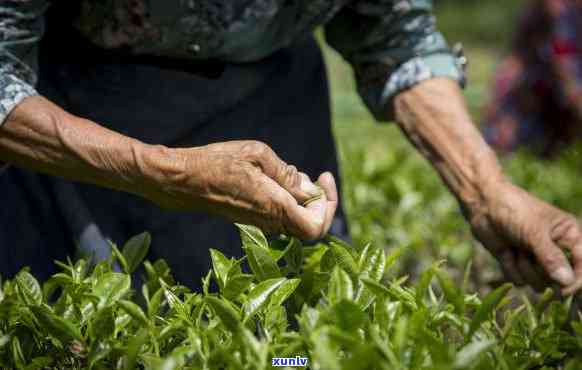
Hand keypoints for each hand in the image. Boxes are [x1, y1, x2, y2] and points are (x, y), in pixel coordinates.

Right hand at [144, 140, 337, 240]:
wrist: (180, 181)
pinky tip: (276, 178)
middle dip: (320, 201)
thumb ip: (287, 175)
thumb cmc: (216, 162)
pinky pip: (279, 215)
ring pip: (295, 220)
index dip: (328, 206)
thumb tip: (309, 189)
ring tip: (294, 173)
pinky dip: (288, 199)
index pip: (316, 227)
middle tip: (317, 176)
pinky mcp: (250, 218)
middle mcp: (269, 222)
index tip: (323, 179)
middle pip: (309, 225)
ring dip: (303, 199)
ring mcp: (259, 223)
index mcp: (274, 207)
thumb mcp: (257, 155)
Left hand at [468, 181, 581, 294]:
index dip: (576, 281)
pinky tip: (505, 252)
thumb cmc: (513, 210)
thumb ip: (551, 257)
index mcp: (570, 235)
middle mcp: (556, 249)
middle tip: (527, 254)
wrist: (483, 205)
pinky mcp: (517, 263)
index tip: (562, 291)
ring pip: (537, 283)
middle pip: (558, 280)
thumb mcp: (534, 232)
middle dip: (540, 271)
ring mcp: (536, 258)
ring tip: (515, 248)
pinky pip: (518, 280)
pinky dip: (510, 268)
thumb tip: (566, 282)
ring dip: (523, 268)